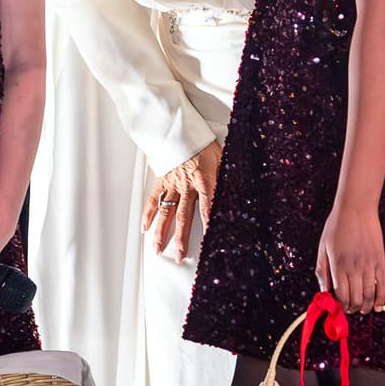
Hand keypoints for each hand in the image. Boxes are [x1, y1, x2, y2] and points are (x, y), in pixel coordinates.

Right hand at [144, 140, 221, 261]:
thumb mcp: (223, 160)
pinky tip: (145, 227)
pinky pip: (154, 199)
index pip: (207, 207)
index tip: (208, 240)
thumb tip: (239, 192)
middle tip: (179, 255)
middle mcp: (187, 186)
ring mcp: (173, 185)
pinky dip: (148, 214)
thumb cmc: (205, 145)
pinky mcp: (163, 181)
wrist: (183, 131)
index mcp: (205, 181)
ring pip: (166, 212)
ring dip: (161, 232)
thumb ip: (228, 178)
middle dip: (181, 238)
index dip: (208, 224)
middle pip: (183, 216)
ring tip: (157, 248)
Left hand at [316, 200, 384, 313]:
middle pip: (355, 299)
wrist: (357, 208)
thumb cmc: (337, 226)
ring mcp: (369, 264)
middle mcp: (354, 267)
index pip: (340, 296)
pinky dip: (380, 299)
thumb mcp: (323, 247)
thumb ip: (322, 271)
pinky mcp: (380, 261)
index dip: (340, 307)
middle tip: (349, 310)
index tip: (338, 309)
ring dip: (365, 307)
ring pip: (369, 295)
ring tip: (362, 310)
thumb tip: (324, 291)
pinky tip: (377, 307)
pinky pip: (382, 285)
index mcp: (338, 265)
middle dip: (351, 309)